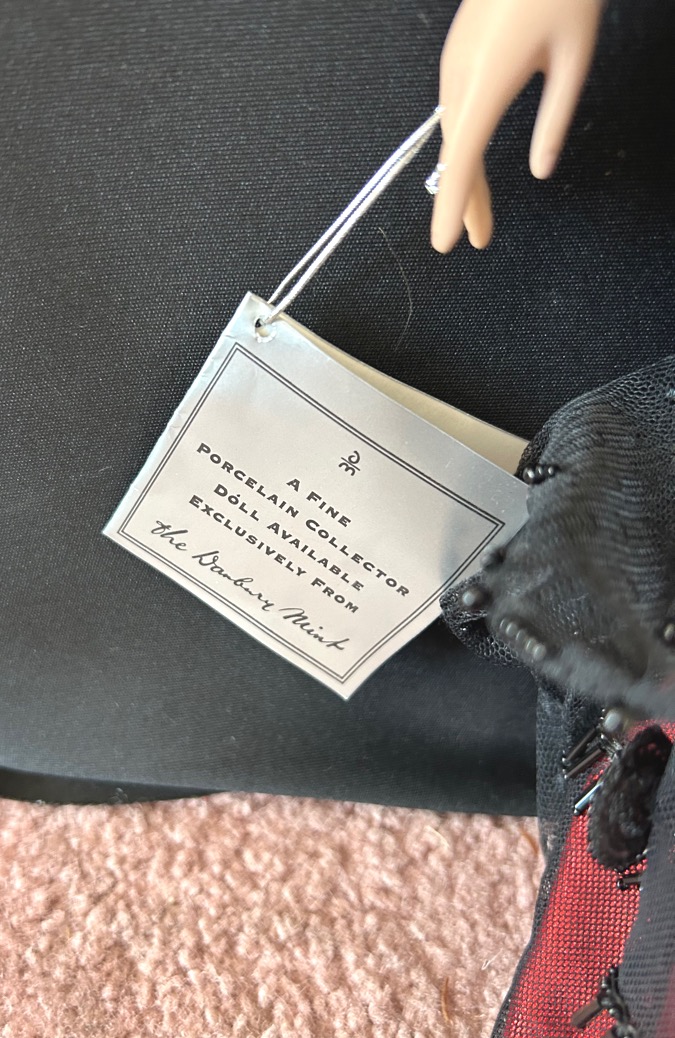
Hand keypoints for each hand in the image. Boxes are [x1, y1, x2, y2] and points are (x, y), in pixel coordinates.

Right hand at [431, 0, 602, 252]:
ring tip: (479, 212)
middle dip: (464, 202)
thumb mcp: (573, 59)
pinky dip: (463, 145)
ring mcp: (454, 62)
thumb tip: (541, 169)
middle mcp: (459, 76)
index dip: (451, 207)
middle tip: (477, 239)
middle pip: (456, 154)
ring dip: (465, 175)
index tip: (444, 244)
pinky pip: (455, 110)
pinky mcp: (458, 53)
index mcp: (486, 83)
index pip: (461, 162)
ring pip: (454, 134)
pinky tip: (475, 161)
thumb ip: (554, 120)